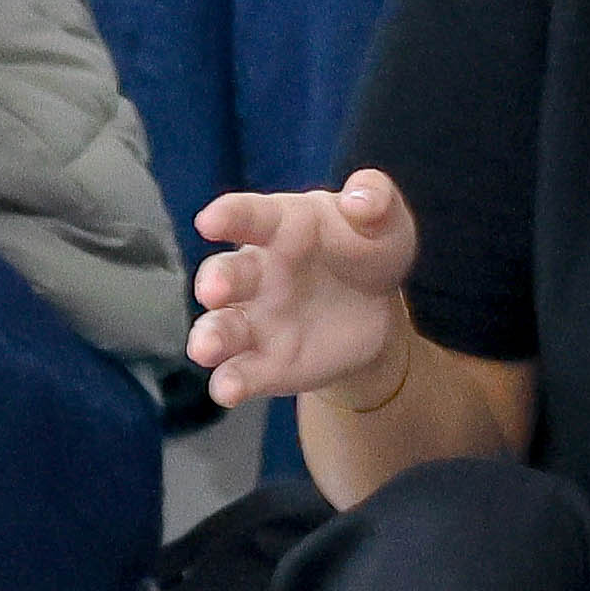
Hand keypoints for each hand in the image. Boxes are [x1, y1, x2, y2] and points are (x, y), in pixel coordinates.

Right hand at [187, 170, 423, 412]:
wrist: (376, 313)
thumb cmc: (368, 250)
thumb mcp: (384, 222)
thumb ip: (375, 200)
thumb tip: (361, 201)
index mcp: (282, 226)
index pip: (251, 216)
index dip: (230, 216)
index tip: (210, 220)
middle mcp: (257, 272)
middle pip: (227, 273)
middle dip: (216, 280)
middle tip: (213, 289)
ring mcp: (255, 319)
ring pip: (222, 326)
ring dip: (211, 336)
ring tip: (205, 349)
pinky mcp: (264, 362)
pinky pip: (240, 372)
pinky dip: (230, 381)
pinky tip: (228, 390)